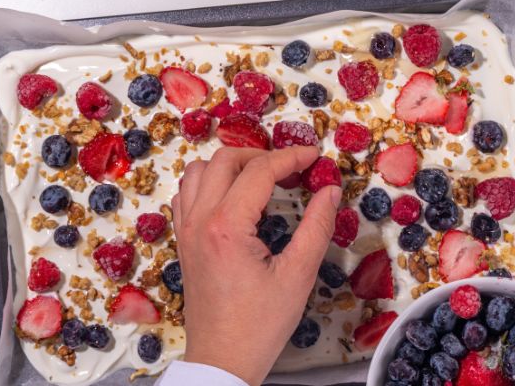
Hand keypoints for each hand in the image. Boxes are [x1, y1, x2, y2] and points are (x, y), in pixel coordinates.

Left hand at [172, 146, 341, 385]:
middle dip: (261, 156)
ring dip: (230, 166)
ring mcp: (186, 230)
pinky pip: (186, 195)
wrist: (223, 359)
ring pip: (198, 171)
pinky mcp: (183, 242)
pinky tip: (234, 198)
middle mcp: (199, 221)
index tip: (314, 156)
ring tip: (261, 179)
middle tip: (291, 169)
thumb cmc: (260, 324)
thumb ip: (317, 226)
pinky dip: (208, 184)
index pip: (259, 171)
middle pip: (224, 160)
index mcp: (226, 226)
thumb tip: (330, 190)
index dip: (290, 157)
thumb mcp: (298, 275)